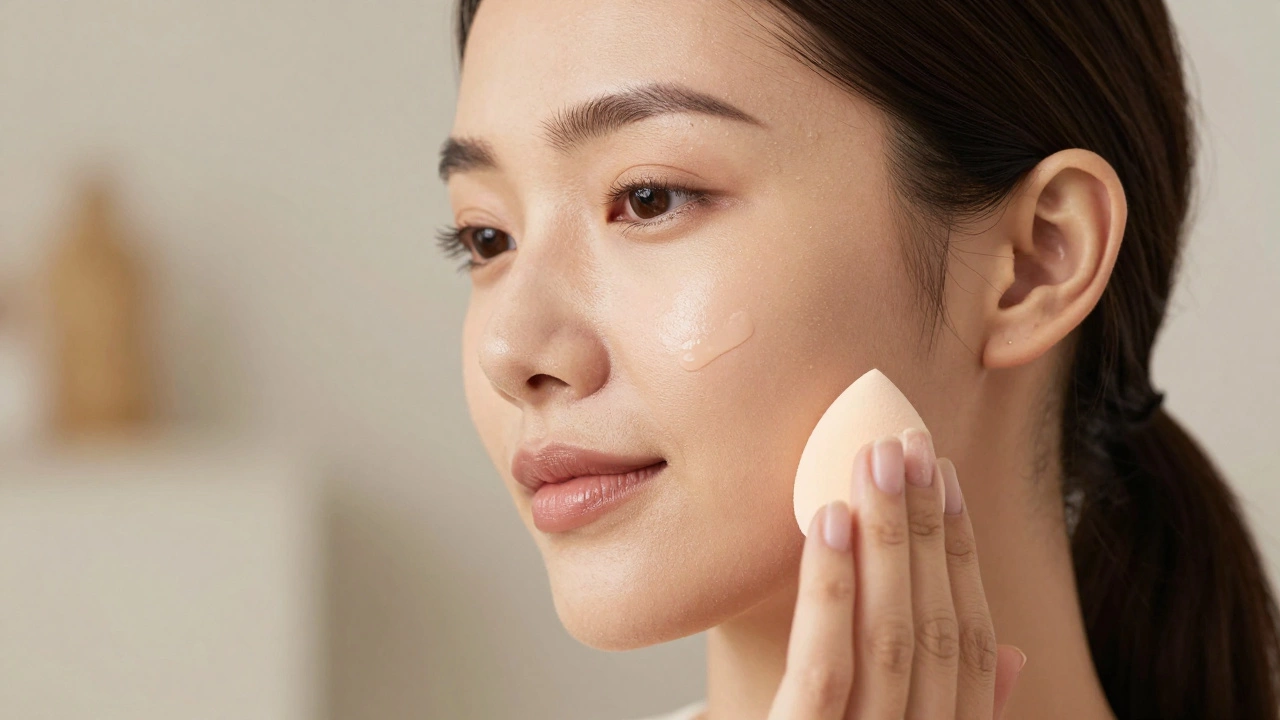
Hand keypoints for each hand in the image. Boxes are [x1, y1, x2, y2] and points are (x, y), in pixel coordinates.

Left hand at [768, 430, 1025, 718]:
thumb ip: (960, 711)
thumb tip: (1014, 653)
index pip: (972, 644)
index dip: (962, 554)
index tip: (946, 478)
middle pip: (934, 627)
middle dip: (928, 526)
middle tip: (909, 442)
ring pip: (889, 634)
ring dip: (888, 537)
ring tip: (874, 458)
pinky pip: (824, 668)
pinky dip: (830, 590)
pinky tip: (829, 519)